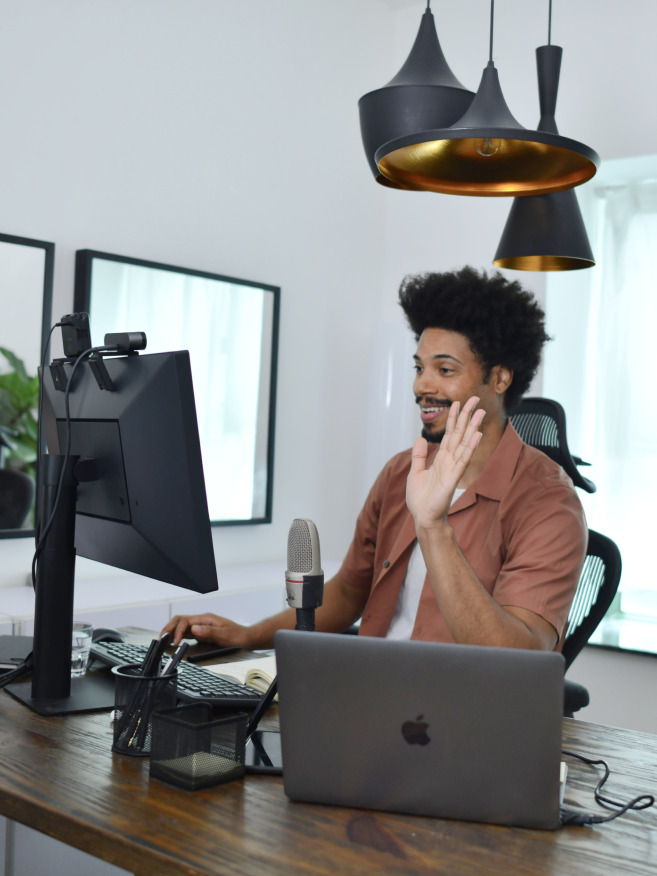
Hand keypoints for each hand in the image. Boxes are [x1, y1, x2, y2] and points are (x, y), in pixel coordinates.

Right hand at [161, 613, 251, 647]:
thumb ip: (209, 631)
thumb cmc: (237, 636)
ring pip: (181, 626)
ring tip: (163, 640)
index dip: (177, 631)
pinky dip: (177, 636)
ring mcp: (201, 626)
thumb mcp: (224, 634)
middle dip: (169, 628)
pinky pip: (186, 632)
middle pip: (180, 620)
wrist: (246, 638)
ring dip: (171, 632)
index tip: (174, 641)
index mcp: (206, 618)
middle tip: (161, 639)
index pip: (186, 621)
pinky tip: (172, 641)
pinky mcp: (201, 633)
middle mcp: (202, 621)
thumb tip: (194, 628)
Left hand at [406, 397, 484, 529]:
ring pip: (465, 443)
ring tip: (480, 412)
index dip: (454, 418)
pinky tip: (476, 435)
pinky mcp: (453, 478)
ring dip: (472, 427)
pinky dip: (470, 447)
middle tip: (475, 399)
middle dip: (467, 416)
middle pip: (460, 434)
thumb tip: (420, 439)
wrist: (423, 518)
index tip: (458, 403)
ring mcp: (453, 468)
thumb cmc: (421, 500)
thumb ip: (419, 456)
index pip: (450, 434)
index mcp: (441, 459)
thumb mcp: (415, 473)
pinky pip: (463, 459)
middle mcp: (450, 461)